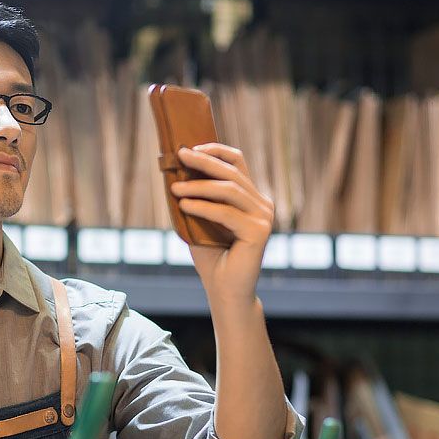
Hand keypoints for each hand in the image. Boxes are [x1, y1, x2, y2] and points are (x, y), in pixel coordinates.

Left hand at [169, 143, 273, 305]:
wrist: (224, 291)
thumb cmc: (211, 257)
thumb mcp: (199, 220)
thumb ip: (195, 198)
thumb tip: (174, 172)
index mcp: (252, 198)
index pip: (238, 163)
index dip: (216, 151)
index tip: (191, 147)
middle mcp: (262, 205)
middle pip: (232, 173)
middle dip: (204, 161)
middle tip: (180, 155)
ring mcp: (264, 217)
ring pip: (229, 191)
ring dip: (198, 186)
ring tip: (175, 188)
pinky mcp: (259, 232)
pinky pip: (226, 213)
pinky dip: (203, 207)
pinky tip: (184, 205)